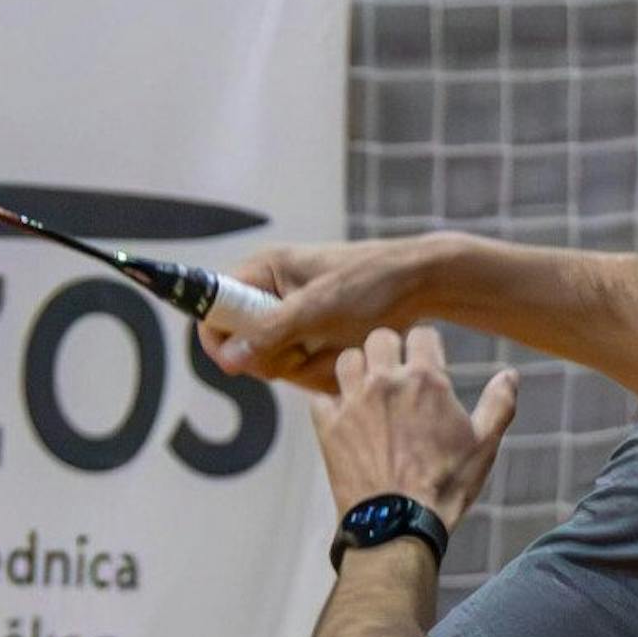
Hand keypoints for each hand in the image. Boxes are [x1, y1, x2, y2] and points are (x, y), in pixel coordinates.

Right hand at [203, 235, 437, 393]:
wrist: (424, 283)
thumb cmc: (371, 285)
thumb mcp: (318, 309)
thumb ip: (270, 333)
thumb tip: (230, 360)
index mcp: (263, 269)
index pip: (213, 308)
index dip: (221, 340)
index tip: (244, 362)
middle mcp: (271, 291)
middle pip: (243, 344)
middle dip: (275, 358)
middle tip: (308, 350)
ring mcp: (293, 313)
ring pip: (274, 359)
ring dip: (303, 365)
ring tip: (337, 348)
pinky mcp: (314, 331)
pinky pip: (300, 363)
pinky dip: (321, 366)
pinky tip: (346, 354)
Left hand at [308, 326, 517, 530]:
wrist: (399, 524)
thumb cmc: (445, 486)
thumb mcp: (484, 445)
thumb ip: (499, 404)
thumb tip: (511, 375)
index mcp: (426, 380)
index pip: (422, 334)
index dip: (426, 345)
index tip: (426, 360)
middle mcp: (385, 382)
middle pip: (380, 338)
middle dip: (389, 350)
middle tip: (395, 373)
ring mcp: (352, 402)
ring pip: (347, 360)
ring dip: (358, 370)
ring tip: (367, 390)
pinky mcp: (328, 426)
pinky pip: (320, 397)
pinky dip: (330, 403)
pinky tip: (344, 417)